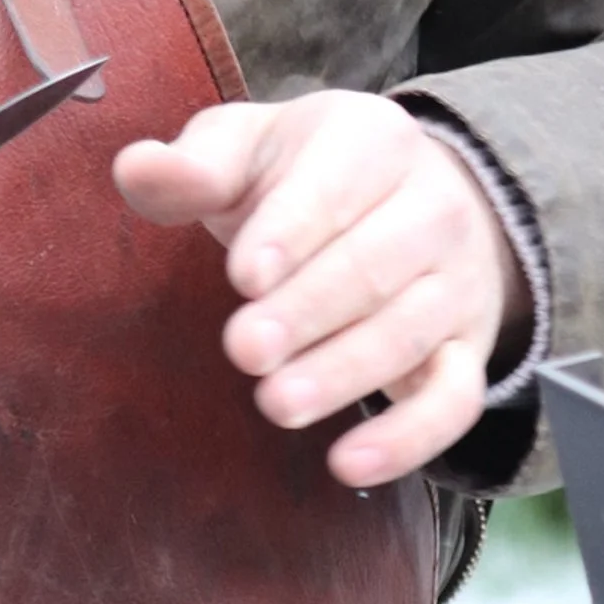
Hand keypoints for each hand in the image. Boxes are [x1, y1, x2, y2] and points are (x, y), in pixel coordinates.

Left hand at [113, 92, 528, 486]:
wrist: (409, 199)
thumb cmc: (303, 179)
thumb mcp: (248, 150)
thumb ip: (193, 166)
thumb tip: (136, 169)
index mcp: (374, 141)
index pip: (338, 184)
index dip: (292, 229)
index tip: (244, 275)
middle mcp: (433, 206)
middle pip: (376, 264)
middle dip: (309, 310)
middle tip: (245, 349)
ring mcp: (457, 282)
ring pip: (411, 332)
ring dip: (346, 373)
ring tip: (278, 404)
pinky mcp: (467, 350)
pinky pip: (456, 399)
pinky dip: (410, 437)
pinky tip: (349, 462)